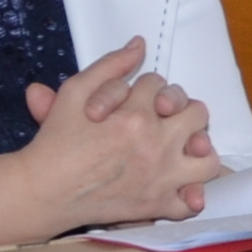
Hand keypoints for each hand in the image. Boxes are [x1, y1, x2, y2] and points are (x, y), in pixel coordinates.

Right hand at [17, 38, 216, 229]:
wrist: (44, 190)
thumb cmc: (56, 140)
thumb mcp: (74, 90)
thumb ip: (110, 65)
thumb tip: (139, 44)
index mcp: (136, 115)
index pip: (160, 84)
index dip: (146, 87)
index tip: (133, 98)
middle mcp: (156, 145)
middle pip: (197, 113)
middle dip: (181, 109)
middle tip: (164, 116)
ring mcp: (161, 179)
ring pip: (207, 160)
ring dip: (197, 150)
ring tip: (181, 148)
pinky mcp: (157, 206)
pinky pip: (192, 203)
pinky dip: (189, 194)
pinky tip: (177, 184)